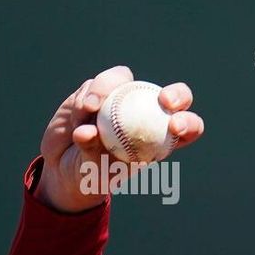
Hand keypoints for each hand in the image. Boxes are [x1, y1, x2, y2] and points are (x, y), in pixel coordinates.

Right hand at [35, 65, 204, 212]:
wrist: (65, 164)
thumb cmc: (91, 174)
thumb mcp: (95, 171)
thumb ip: (94, 152)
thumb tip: (89, 132)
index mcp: (160, 139)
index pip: (187, 127)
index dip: (189, 123)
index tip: (175, 127)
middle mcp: (146, 114)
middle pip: (173, 97)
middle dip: (177, 94)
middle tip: (164, 101)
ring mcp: (122, 98)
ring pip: (124, 80)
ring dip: (105, 90)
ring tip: (88, 110)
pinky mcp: (96, 90)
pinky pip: (93, 86)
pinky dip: (85, 98)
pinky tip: (79, 115)